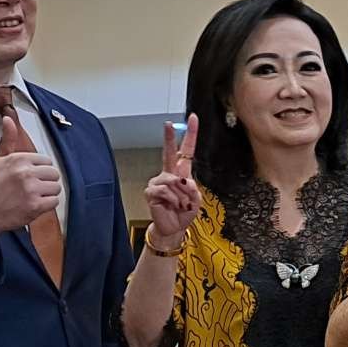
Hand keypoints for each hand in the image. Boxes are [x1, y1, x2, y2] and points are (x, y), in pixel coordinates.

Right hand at [0, 148, 60, 247]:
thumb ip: (7, 139)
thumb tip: (8, 119)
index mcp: (19, 159)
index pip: (46, 160)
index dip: (40, 169)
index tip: (31, 175)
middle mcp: (26, 173)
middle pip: (54, 173)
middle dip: (46, 180)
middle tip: (34, 186)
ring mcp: (31, 190)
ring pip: (56, 187)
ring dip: (48, 193)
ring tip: (34, 195)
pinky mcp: (35, 206)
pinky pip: (54, 201)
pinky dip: (47, 204)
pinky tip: (35, 203)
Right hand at [142, 115, 200, 246]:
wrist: (174, 228)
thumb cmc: (184, 212)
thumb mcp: (196, 199)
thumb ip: (192, 186)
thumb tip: (181, 180)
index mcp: (181, 172)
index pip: (185, 150)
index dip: (190, 134)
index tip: (193, 118)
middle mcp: (168, 173)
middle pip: (169, 152)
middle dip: (169, 138)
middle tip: (168, 124)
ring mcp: (158, 181)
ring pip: (173, 180)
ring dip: (182, 196)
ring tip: (181, 204)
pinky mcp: (151, 191)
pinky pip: (165, 191)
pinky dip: (173, 200)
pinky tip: (172, 206)